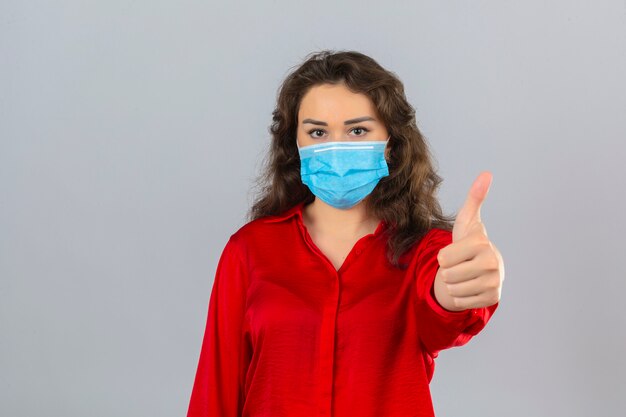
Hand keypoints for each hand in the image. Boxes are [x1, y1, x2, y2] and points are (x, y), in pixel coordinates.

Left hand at [433, 171, 504, 310]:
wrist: (483, 267)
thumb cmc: (469, 242)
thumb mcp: (467, 221)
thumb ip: (474, 198)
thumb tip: (486, 174)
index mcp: (482, 243)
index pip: (443, 258)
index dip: (443, 256)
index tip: (457, 252)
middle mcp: (492, 263)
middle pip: (447, 275)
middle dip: (448, 271)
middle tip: (460, 265)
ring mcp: (494, 283)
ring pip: (452, 290)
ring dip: (453, 284)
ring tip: (464, 275)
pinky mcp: (493, 299)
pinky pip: (460, 302)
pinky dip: (460, 297)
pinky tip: (470, 287)